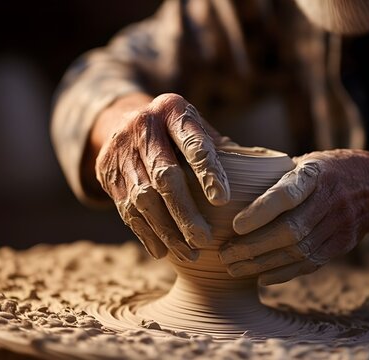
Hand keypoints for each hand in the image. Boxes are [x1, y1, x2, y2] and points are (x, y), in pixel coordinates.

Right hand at [95, 93, 232, 260]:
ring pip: (143, 198)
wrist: (122, 119)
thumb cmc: (177, 130)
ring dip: (166, 230)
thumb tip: (262, 179)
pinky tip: (162, 251)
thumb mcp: (197, 126)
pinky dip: (145, 233)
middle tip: (205, 239)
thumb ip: (221, 149)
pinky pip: (125, 209)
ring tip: (188, 253)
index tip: (222, 201)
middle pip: (164, 175)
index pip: (192, 143)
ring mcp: (120, 151)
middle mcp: (142, 126)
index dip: (207, 172)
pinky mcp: (106, 173)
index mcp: (172, 110)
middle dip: (185, 212)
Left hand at [219, 149, 368, 284]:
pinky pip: (310, 264)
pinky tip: (260, 277)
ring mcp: (339, 225)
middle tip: (225, 254)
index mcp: (316, 174)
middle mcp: (330, 200)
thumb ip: (277, 176)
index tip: (235, 225)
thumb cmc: (326, 170)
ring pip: (298, 252)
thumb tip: (230, 187)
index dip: (261, 211)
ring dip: (262, 264)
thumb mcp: (306, 161)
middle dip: (253, 246)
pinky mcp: (341, 245)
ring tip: (234, 267)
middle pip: (291, 231)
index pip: (288, 195)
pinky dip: (283, 273)